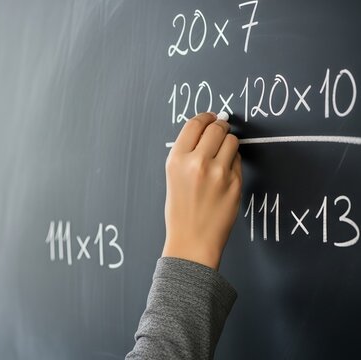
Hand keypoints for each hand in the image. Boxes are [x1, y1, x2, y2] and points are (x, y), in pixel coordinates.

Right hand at [162, 112, 241, 269]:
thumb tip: (208, 128)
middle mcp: (197, 163)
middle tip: (220, 130)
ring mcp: (218, 173)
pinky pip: (238, 161)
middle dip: (220, 127)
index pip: (195, 124)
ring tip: (222, 154)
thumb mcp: (173, 176)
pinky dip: (233, 162)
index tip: (211, 117)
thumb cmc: (180, 209)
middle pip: (216, 128)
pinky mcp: (235, 183)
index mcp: (177, 160)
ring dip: (229, 143)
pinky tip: (225, 173)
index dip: (206, 117)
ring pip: (232, 141)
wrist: (192, 239)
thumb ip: (187, 152)